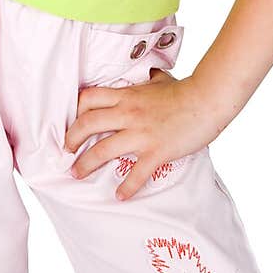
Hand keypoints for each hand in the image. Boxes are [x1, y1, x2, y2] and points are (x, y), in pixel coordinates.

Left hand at [64, 69, 221, 202]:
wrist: (207, 100)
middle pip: (87, 124)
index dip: (75, 111)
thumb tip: (142, 76)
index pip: (89, 99)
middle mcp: (128, 113)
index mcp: (127, 94)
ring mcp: (141, 133)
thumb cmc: (184, 90)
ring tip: (77, 173)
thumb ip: (144, 80)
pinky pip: (136, 173)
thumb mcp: (158, 79)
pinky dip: (126, 187)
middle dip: (71, 139)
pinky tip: (120, 196)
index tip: (70, 122)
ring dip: (86, 164)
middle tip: (66, 151)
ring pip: (102, 150)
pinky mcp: (156, 151)